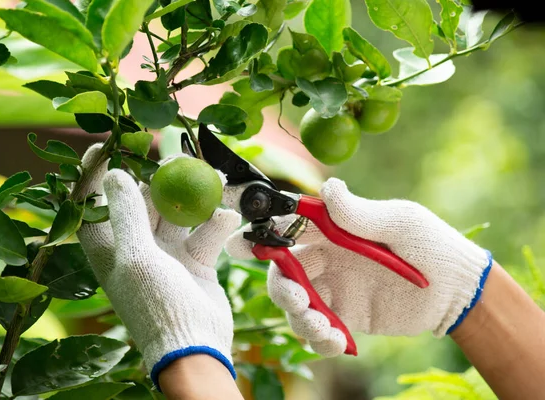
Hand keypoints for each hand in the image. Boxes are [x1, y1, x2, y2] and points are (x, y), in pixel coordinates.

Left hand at [74, 145, 240, 388]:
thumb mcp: (136, 257)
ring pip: (178, 214)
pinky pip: (203, 233)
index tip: (106, 145)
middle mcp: (136, 248)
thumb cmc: (156, 305)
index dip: (95, 175)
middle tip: (177, 156)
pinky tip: (227, 217)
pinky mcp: (194, 260)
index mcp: (110, 249)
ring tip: (215, 178)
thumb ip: (127, 214)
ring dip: (195, 198)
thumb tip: (113, 174)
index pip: (94, 205)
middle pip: (143, 202)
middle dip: (160, 180)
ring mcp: (167, 253)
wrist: (196, 346)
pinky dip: (215, 224)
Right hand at [226, 178, 491, 355]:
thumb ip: (358, 212)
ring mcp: (334, 290)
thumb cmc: (430, 245)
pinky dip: (320, 339)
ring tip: (326, 330)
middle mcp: (327, 259)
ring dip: (301, 320)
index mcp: (333, 231)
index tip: (243, 245)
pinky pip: (318, 330)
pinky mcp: (345, 317)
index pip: (289, 230)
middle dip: (282, 289)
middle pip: (283, 273)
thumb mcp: (398, 222)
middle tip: (299, 300)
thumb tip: (328, 188)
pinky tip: (339, 341)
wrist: (456, 291)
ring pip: (296, 306)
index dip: (262, 235)